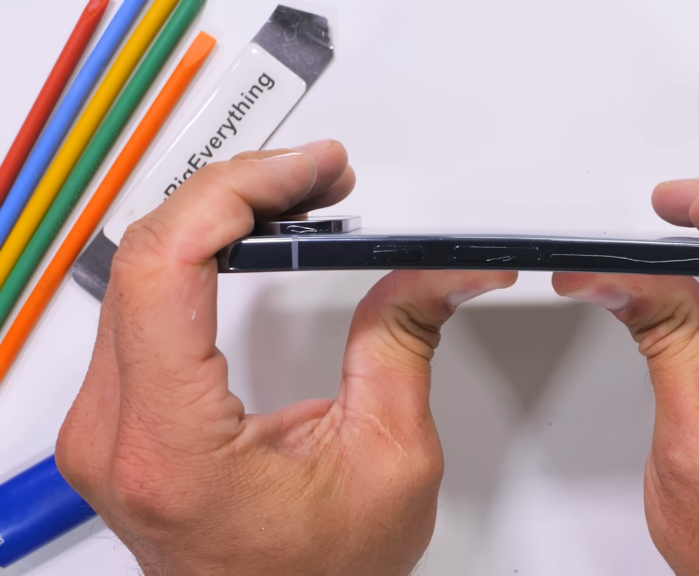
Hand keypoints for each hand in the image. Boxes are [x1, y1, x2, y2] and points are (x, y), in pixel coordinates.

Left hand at [56, 141, 516, 574]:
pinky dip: (197, 252)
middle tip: (316, 175)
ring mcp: (104, 422)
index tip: (304, 171)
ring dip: (218, 215)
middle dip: (239, 192)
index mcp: (174, 445)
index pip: (166, 267)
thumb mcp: (390, 460)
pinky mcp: (116, 414)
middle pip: (148, 255)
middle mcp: (116, 431)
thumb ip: (403, 344)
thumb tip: (433, 271)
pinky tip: (244, 234)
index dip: (236, 192)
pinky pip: (139, 301)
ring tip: (294, 194)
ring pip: (138, 268)